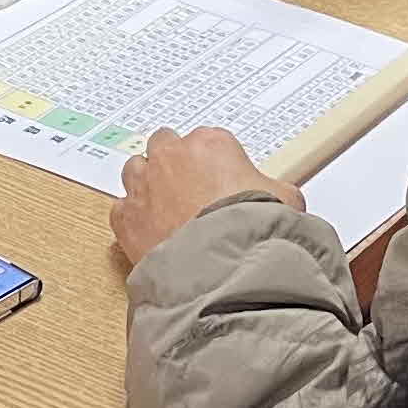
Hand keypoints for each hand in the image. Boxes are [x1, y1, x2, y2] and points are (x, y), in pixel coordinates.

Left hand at [111, 127, 299, 268]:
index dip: (214, 162)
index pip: (207, 140)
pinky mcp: (126, 218)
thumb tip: (283, 198)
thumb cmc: (251, 229)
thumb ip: (276, 189)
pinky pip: (121, 208)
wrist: (221, 267)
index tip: (220, 180)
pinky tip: (150, 232)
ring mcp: (144, 185)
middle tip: (190, 188)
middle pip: (164, 145)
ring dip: (147, 183)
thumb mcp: (286, 199)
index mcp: (210, 144)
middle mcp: (172, 157)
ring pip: (135, 169)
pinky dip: (132, 218)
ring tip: (165, 207)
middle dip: (174, 163)